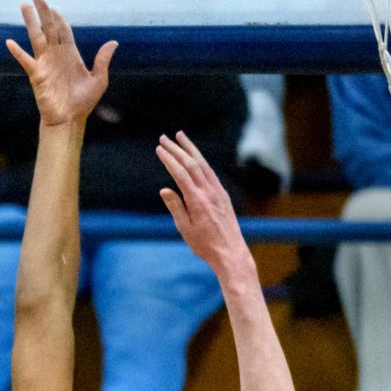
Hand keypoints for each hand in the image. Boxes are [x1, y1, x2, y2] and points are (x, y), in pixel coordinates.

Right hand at [6, 0, 117, 126]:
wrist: (70, 120)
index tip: (53, 7)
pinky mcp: (37, 75)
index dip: (59, 18)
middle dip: (44, 12)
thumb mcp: (99, 80)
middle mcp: (56, 56)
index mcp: (71, 55)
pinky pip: (26, 61)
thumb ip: (102, 60)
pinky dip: (18, 52)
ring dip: (31, 22)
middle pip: (49, 29)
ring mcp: (45, 64)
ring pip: (37, 38)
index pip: (63, 31)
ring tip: (24, 6)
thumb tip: (114, 42)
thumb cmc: (83, 102)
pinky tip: (10, 42)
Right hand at [155, 131, 249, 272]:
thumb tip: (164, 189)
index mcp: (197, 200)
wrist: (231, 253)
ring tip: (180, 137)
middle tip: (164, 137)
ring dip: (191, 149)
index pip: (180, 173)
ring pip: (203, 164)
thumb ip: (176, 207)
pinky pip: (210, 172)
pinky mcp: (223, 195)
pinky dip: (201, 161)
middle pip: (192, 163)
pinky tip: (195, 157)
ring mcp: (218, 192)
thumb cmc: (205, 245)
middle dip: (177, 148)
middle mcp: (209, 192)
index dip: (169, 159)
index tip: (159, 149)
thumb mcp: (185, 229)